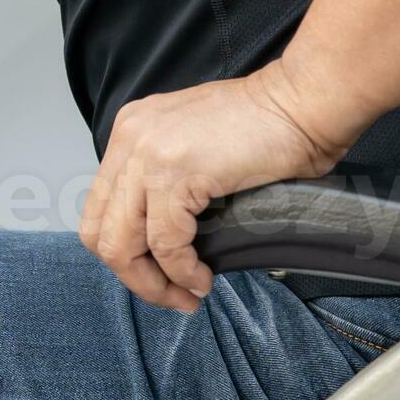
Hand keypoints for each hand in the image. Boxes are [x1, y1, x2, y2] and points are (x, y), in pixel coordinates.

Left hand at [77, 64, 351, 313]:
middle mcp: (128, 140)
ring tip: (187, 294)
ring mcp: (146, 155)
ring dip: (154, 283)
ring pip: (121, 244)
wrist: (300, 103)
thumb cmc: (266, 125)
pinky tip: (203, 277)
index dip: (125, 254)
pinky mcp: (174, 174)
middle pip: (99, 232)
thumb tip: (160, 240)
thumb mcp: (194, 146)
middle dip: (134, 276)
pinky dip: (182, 270)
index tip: (158, 276)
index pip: (100, 209)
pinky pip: (165, 242)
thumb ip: (166, 180)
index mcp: (130, 132)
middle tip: (171, 296)